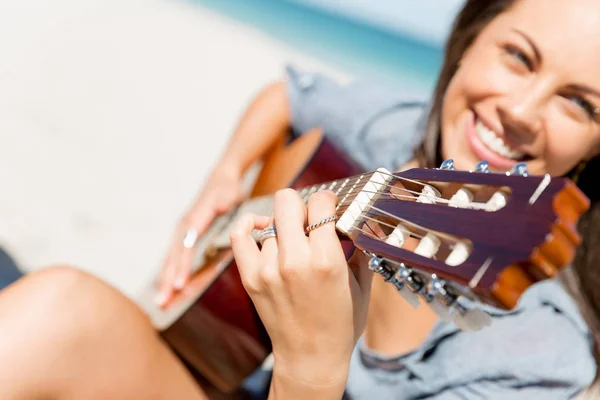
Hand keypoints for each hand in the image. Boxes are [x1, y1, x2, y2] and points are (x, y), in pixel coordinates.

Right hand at [156, 166, 244, 305]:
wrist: (222, 179)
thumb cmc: (227, 189)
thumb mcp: (228, 193)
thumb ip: (223, 201)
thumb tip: (220, 206)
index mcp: (193, 221)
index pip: (186, 247)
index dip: (182, 266)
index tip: (179, 284)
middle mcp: (183, 228)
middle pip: (173, 257)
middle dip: (167, 280)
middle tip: (162, 301)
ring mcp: (182, 233)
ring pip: (171, 260)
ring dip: (165, 280)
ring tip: (161, 302)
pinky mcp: (185, 237)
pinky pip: (176, 259)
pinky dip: (171, 274)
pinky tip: (169, 290)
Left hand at [229, 189, 372, 385]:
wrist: (311, 358)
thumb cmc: (341, 323)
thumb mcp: (361, 283)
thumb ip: (357, 247)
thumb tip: (351, 218)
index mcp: (326, 260)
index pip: (320, 203)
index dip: (328, 200)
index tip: (330, 208)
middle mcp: (294, 261)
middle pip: (287, 200)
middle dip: (302, 205)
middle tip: (310, 221)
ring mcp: (268, 269)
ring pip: (271, 222)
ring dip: (285, 228)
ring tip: (295, 246)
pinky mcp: (251, 277)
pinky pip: (240, 235)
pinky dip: (250, 225)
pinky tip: (263, 227)